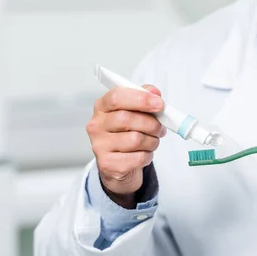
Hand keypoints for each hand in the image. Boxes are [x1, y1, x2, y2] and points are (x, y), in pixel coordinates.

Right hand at [86, 85, 165, 207]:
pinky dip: (148, 155)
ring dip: (152, 141)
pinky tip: (144, 153)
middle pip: (126, 118)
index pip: (116, 97)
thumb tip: (154, 92)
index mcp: (102, 107)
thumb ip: (144, 97)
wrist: (118, 163)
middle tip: (160, 127)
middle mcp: (96, 125)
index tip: (159, 103)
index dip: (140, 99)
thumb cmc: (127, 133)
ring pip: (135, 139)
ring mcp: (99, 146)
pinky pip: (137, 157)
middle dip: (151, 123)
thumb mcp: (134, 111)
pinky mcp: (107, 164)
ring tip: (152, 141)